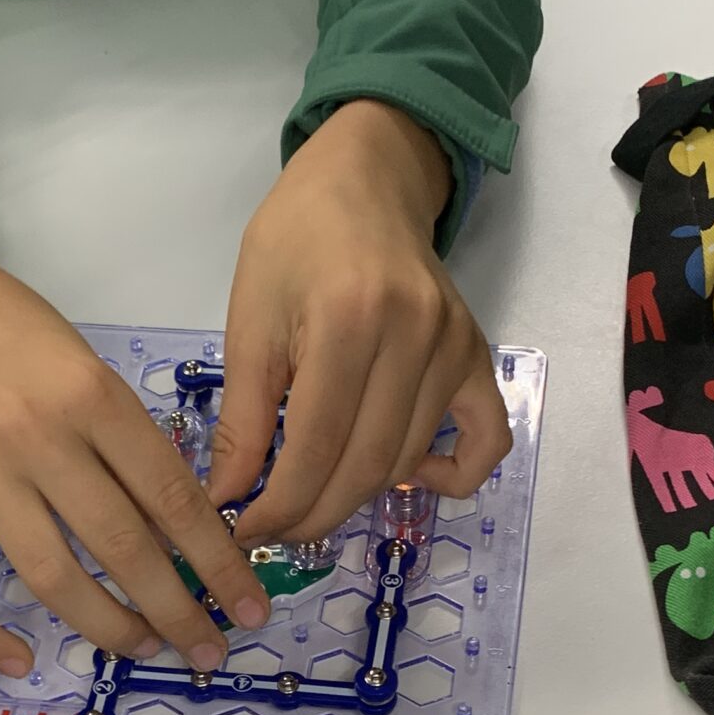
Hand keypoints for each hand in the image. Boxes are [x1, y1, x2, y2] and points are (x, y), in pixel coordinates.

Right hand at [0, 204, 270, 672]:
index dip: (218, 562)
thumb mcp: (87, 364)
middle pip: (122, 548)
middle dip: (177, 611)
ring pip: (52, 578)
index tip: (248, 604)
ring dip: (107, 628)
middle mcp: (39, 441)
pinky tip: (20, 660)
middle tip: (209, 649)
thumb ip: (126, 439)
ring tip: (145, 649)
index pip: (172, 498)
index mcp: (92, 398)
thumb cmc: (10, 327)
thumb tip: (175, 527)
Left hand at [214, 100, 512, 543]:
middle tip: (275, 530)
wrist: (364, 182)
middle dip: (314, 514)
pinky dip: (453, 476)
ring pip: (409, 460)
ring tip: (315, 496)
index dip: (279, 506)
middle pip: (367, 466)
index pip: (315, 448)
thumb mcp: (249, 321)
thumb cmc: (294, 243)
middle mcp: (413, 336)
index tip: (245, 532)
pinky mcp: (477, 354)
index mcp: (347, 321)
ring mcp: (455, 347)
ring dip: (360, 496)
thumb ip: (242, 418)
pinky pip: (485, 439)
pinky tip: (410, 479)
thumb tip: (227, 500)